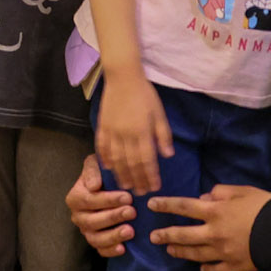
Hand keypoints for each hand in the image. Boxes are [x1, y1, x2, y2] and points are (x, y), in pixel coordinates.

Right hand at [66, 155, 136, 257]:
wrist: (110, 187)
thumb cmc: (103, 174)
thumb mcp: (95, 164)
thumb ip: (92, 170)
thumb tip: (93, 185)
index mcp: (75, 198)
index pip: (90, 200)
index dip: (108, 200)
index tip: (128, 197)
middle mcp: (78, 216)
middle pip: (92, 221)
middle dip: (113, 217)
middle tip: (132, 212)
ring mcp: (86, 231)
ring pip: (95, 238)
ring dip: (113, 236)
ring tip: (130, 231)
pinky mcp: (96, 242)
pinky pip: (100, 250)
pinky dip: (110, 251)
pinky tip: (123, 248)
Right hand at [95, 74, 174, 196]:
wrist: (123, 77)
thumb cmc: (145, 94)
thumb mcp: (160, 114)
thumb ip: (163, 136)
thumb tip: (168, 156)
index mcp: (142, 132)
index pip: (147, 160)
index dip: (150, 176)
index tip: (154, 187)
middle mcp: (126, 135)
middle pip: (131, 163)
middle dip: (137, 180)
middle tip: (140, 193)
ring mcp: (112, 131)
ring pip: (116, 159)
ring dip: (121, 174)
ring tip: (125, 186)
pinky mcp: (102, 127)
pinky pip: (102, 147)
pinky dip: (105, 159)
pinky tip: (108, 168)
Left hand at [148, 184, 270, 270]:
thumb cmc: (264, 207)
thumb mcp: (243, 191)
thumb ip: (221, 192)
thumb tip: (204, 198)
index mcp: (215, 212)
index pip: (183, 207)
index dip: (166, 205)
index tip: (151, 205)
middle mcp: (213, 234)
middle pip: (183, 235)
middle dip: (166, 236)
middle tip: (153, 237)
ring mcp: (222, 253)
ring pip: (196, 254)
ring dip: (181, 252)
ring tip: (171, 251)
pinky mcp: (234, 266)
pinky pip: (216, 270)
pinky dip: (207, 269)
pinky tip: (201, 268)